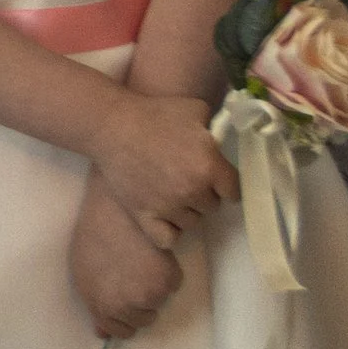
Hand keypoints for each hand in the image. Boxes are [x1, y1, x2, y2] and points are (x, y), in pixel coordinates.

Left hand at [69, 177, 182, 342]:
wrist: (114, 207)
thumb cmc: (94, 235)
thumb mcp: (83, 272)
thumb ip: (94, 304)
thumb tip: (102, 332)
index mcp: (100, 307)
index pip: (120, 332)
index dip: (123, 316)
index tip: (125, 299)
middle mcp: (124, 308)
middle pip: (142, 320)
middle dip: (139, 302)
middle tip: (132, 273)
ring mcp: (147, 297)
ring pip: (159, 301)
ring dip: (153, 286)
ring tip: (140, 259)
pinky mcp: (167, 281)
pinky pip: (172, 284)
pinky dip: (167, 272)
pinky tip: (152, 253)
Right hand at [91, 91, 235, 251]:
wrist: (113, 126)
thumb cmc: (155, 113)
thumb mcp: (195, 109)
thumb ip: (214, 129)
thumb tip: (220, 140)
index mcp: (209, 166)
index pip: (234, 191)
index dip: (226, 184)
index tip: (218, 179)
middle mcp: (192, 191)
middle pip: (212, 207)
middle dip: (205, 194)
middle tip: (189, 179)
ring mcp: (169, 207)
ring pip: (192, 223)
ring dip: (187, 210)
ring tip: (174, 194)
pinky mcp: (146, 216)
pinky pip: (168, 239)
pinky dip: (170, 232)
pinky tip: (166, 218)